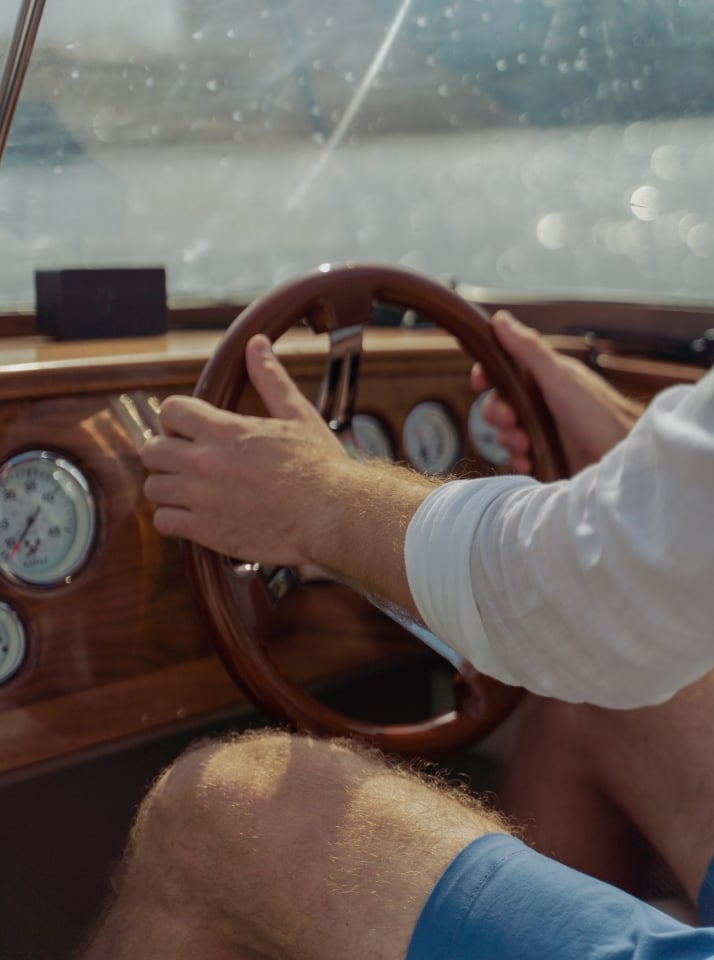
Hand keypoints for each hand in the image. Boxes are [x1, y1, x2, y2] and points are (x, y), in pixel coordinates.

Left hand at [141, 334, 348, 565]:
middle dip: (166, 452)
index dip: (175, 417)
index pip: (169, 410)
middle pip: (152, 450)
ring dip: (168, 487)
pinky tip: (194, 516)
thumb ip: (270, 379)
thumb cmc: (319, 465)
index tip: (189, 429)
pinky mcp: (205, 531)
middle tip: (187, 460)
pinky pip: (163, 523)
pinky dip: (173, 519)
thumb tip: (257, 344)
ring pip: (153, 488)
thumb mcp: (297, 415)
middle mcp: (204, 462)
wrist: (331, 515)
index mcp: (224, 429)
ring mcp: (201, 498)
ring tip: (190, 490)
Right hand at [471, 311, 644, 473]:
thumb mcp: (559, 378)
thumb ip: (529, 350)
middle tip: (511, 421)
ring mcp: (544, 430)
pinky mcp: (547, 456)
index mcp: (544, 377)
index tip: (480, 383)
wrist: (623, 459)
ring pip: (505, 432)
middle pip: (499, 403)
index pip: (504, 369)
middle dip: (498, 413)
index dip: (487, 375)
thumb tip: (501, 319)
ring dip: (508, 440)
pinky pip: (518, 457)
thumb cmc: (599, 414)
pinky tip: (529, 462)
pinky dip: (518, 460)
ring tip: (526, 446)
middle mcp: (542, 401)